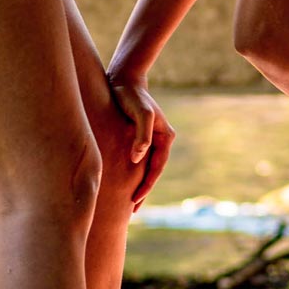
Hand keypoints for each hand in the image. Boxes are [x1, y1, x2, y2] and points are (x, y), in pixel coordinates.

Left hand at [108, 76, 176, 209]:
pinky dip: (132, 172)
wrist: (123, 78)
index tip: (135, 200)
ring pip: (145, 166)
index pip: (157, 167)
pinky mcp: (137, 136)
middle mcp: (160, 139)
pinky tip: (122, 181)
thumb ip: (142, 136)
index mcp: (165, 136)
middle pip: (153, 170)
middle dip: (144, 189)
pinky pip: (137, 159)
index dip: (147, 185)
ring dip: (138, 183)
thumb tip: (138, 159)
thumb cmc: (131, 95)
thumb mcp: (140, 114)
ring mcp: (150, 138)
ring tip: (129, 202)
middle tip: (133, 210)